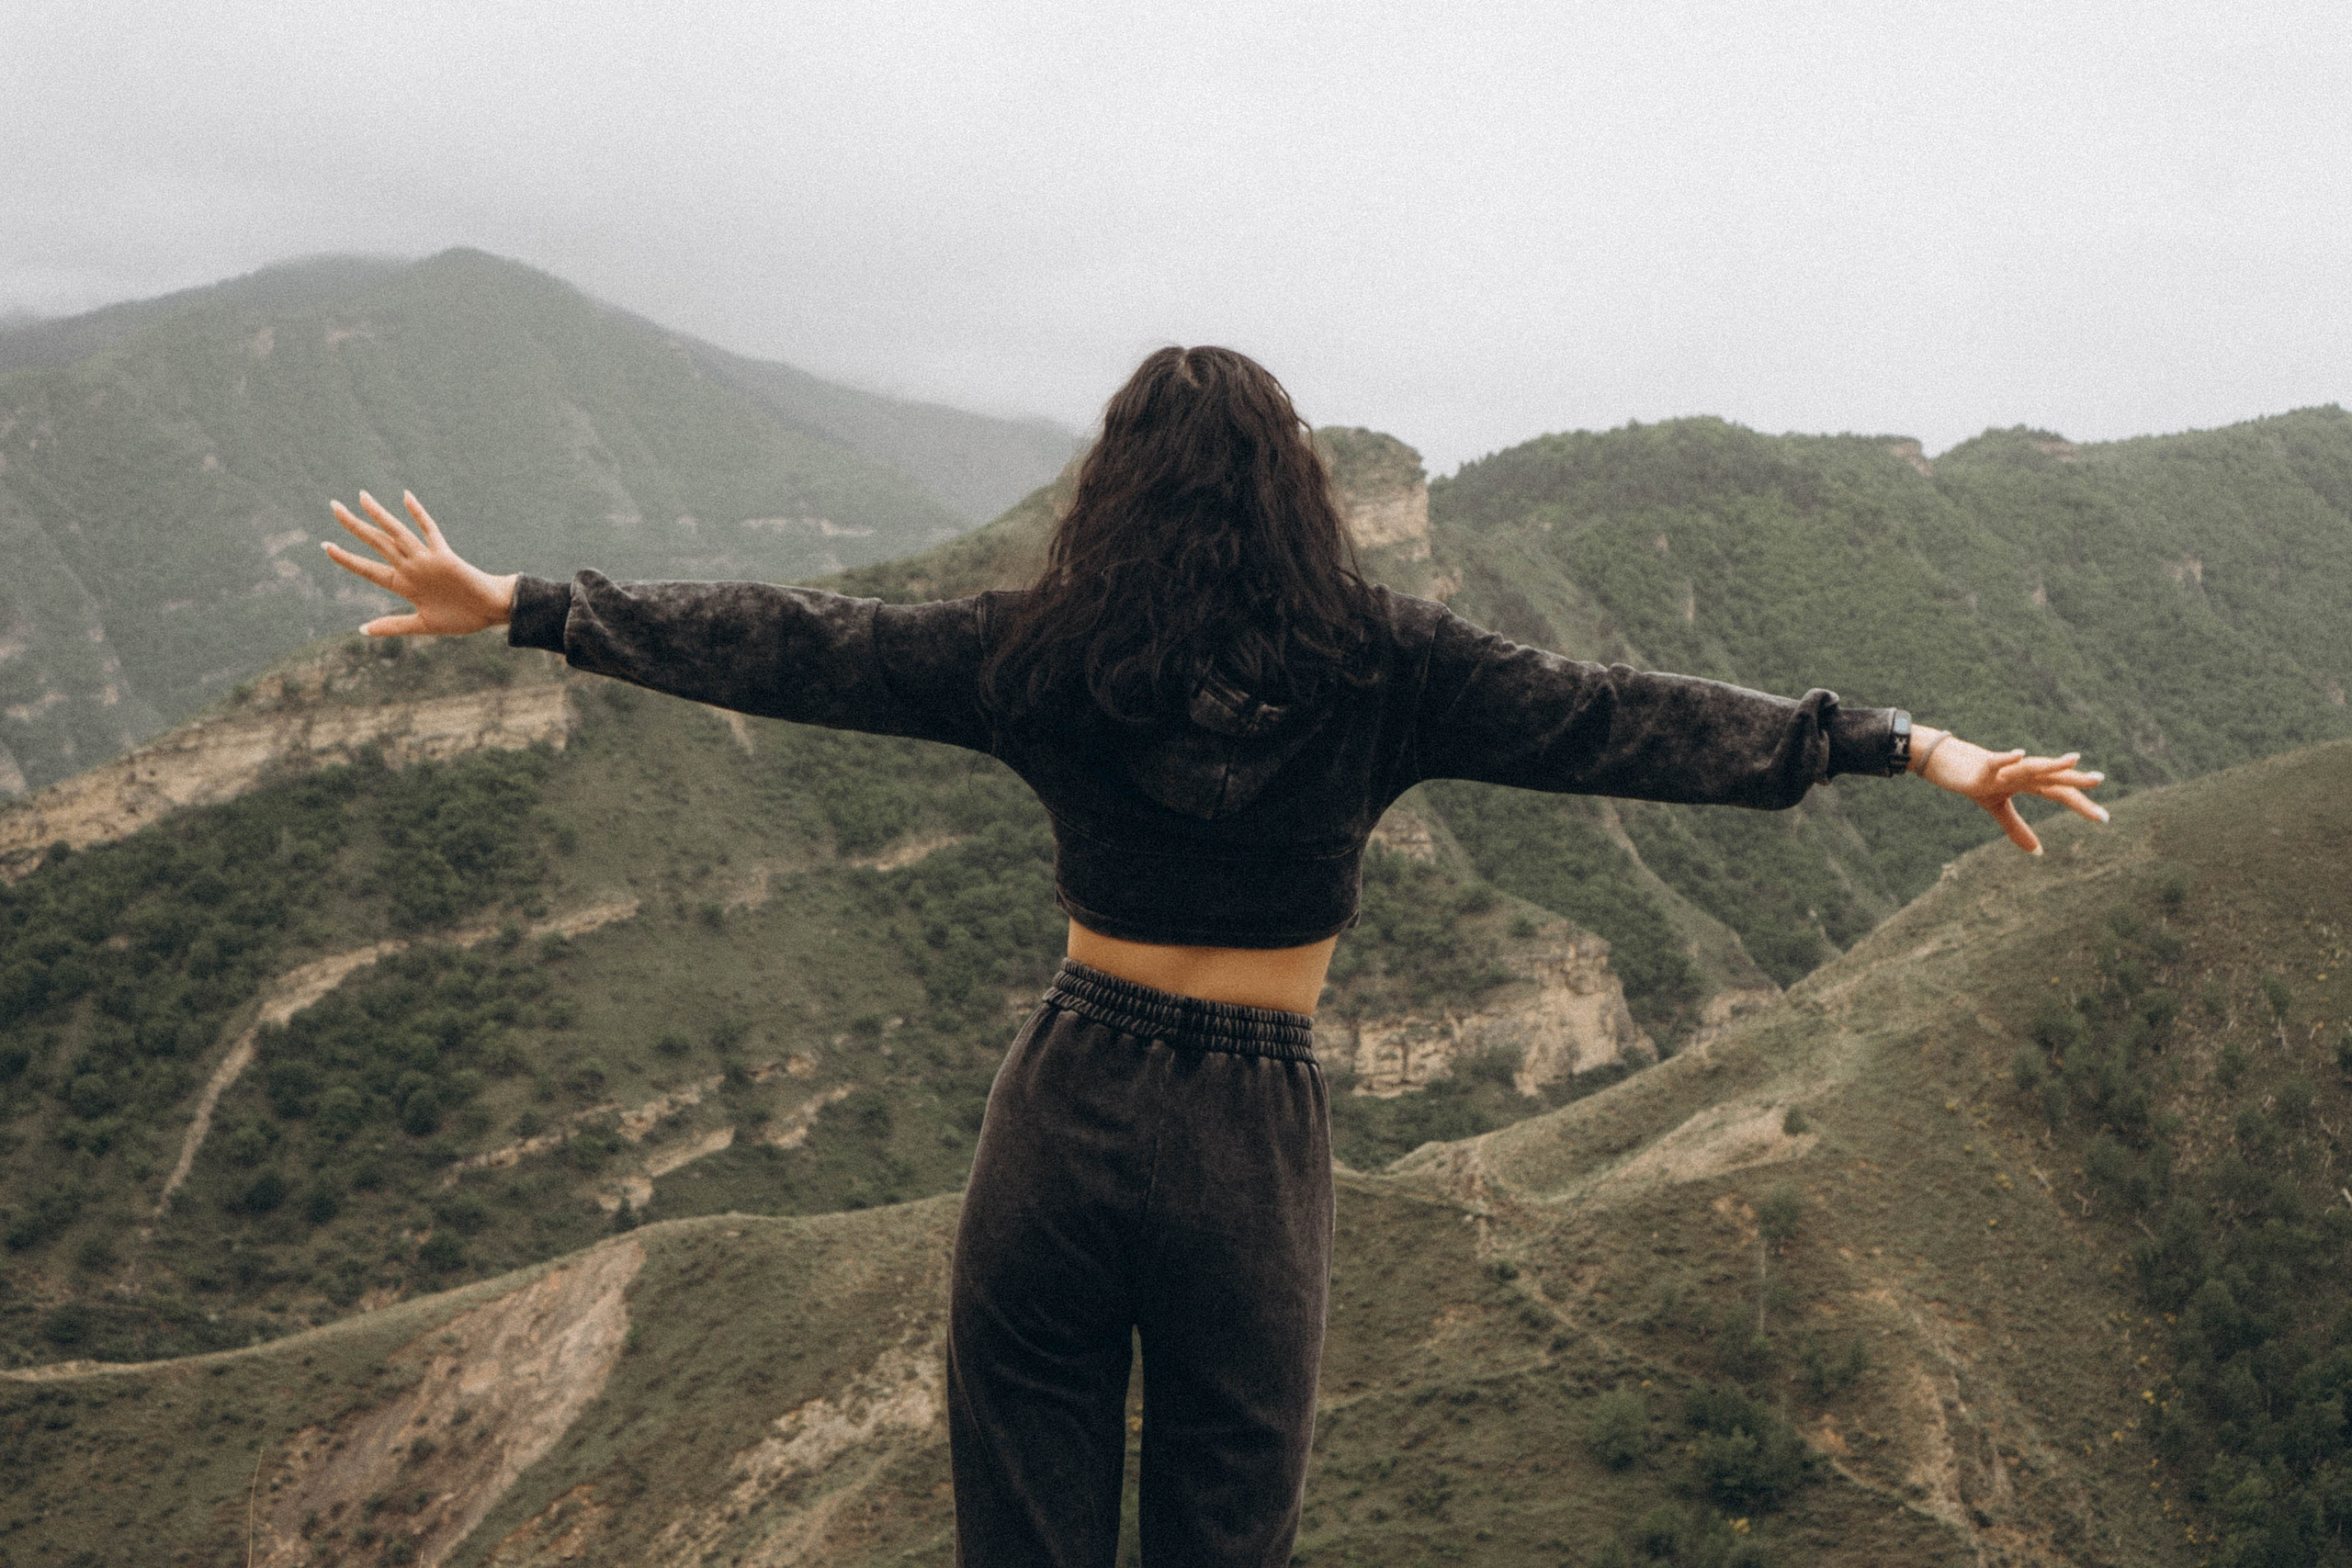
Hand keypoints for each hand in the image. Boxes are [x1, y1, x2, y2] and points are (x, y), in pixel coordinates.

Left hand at [321, 490, 516, 636]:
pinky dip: (418, 514)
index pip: (368, 568)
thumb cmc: (461, 618)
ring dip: (378, 515)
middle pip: (376, 543)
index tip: (326, 545)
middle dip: (354, 526)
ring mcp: (426, 560)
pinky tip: (405, 497)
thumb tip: (362, 630)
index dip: (346, 558)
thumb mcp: (423, 625)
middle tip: (333, 506)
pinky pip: (429, 531)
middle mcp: (410, 567)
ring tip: (360, 497)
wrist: (489, 610)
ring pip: (396, 534)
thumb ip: (394, 625)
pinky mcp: (444, 555)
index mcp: (403, 584)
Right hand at [1911, 726, 2106, 854]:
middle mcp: (2021, 773)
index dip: (2080, 804)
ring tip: (2073, 761)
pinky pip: (1996, 761)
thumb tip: (2038, 852)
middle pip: (2052, 778)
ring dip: (2051, 764)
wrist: (1944, 760)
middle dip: (2076, 781)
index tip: (2104, 818)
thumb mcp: (1996, 808)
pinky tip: (2020, 753)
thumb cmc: (1974, 781)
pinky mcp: (1981, 767)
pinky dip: (2007, 758)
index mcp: (2028, 783)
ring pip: (2031, 766)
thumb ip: (2017, 828)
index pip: (2059, 793)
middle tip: (2099, 780)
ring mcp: (2003, 769)